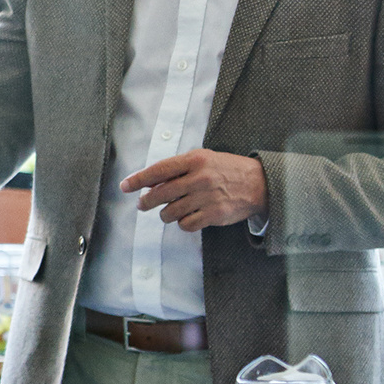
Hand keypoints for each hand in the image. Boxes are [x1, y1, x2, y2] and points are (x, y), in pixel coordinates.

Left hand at [121, 149, 266, 229]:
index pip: (158, 170)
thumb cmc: (225, 170)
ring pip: (170, 212)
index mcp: (195, 160)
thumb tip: (149, 183)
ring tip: (170, 210)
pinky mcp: (214, 215)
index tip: (125, 186)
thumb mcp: (203, 159)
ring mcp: (207, 197)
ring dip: (165, 214)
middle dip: (146, 202)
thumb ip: (177, 168)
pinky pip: (186, 224)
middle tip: (142, 205)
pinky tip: (186, 217)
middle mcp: (199, 178)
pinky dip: (182, 223)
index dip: (138, 180)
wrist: (258, 183)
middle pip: (160, 194)